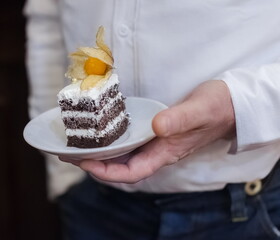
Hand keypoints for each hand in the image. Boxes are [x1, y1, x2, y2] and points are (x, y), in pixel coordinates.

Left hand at [60, 80, 235, 182]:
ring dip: (101, 153)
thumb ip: (180, 119)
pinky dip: (114, 140)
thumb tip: (156, 127)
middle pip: (122, 166)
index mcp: (167, 152)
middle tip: (69, 154)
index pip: (133, 172)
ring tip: (78, 145)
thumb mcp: (200, 110)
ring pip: (124, 155)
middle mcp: (159, 150)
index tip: (85, 162)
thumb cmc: (217, 108)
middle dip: (95, 164)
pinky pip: (131, 141)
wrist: (229, 105)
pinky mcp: (157, 131)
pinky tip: (103, 133)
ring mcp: (157, 142)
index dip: (108, 171)